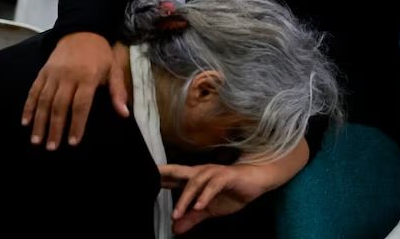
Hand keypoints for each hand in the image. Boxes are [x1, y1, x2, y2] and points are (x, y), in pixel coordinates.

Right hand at [21, 33, 129, 149]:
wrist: (81, 30)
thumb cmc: (100, 53)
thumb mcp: (114, 69)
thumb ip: (117, 92)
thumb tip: (124, 114)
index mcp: (88, 77)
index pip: (81, 105)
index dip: (77, 124)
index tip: (73, 142)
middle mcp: (68, 76)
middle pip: (60, 106)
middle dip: (55, 128)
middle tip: (51, 147)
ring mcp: (53, 74)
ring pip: (44, 101)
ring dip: (39, 122)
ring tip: (36, 140)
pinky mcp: (43, 71)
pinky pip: (34, 91)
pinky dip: (28, 106)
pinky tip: (25, 121)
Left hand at [159, 163, 276, 234]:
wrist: (257, 181)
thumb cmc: (232, 191)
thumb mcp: (210, 209)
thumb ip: (192, 217)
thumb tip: (175, 229)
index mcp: (195, 178)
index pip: (173, 178)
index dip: (159, 179)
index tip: (142, 182)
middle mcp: (202, 172)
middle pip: (178, 172)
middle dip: (164, 175)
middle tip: (149, 181)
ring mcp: (214, 173)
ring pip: (195, 182)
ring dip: (185, 198)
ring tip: (177, 213)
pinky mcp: (227, 176)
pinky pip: (214, 185)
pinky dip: (205, 195)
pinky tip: (199, 206)